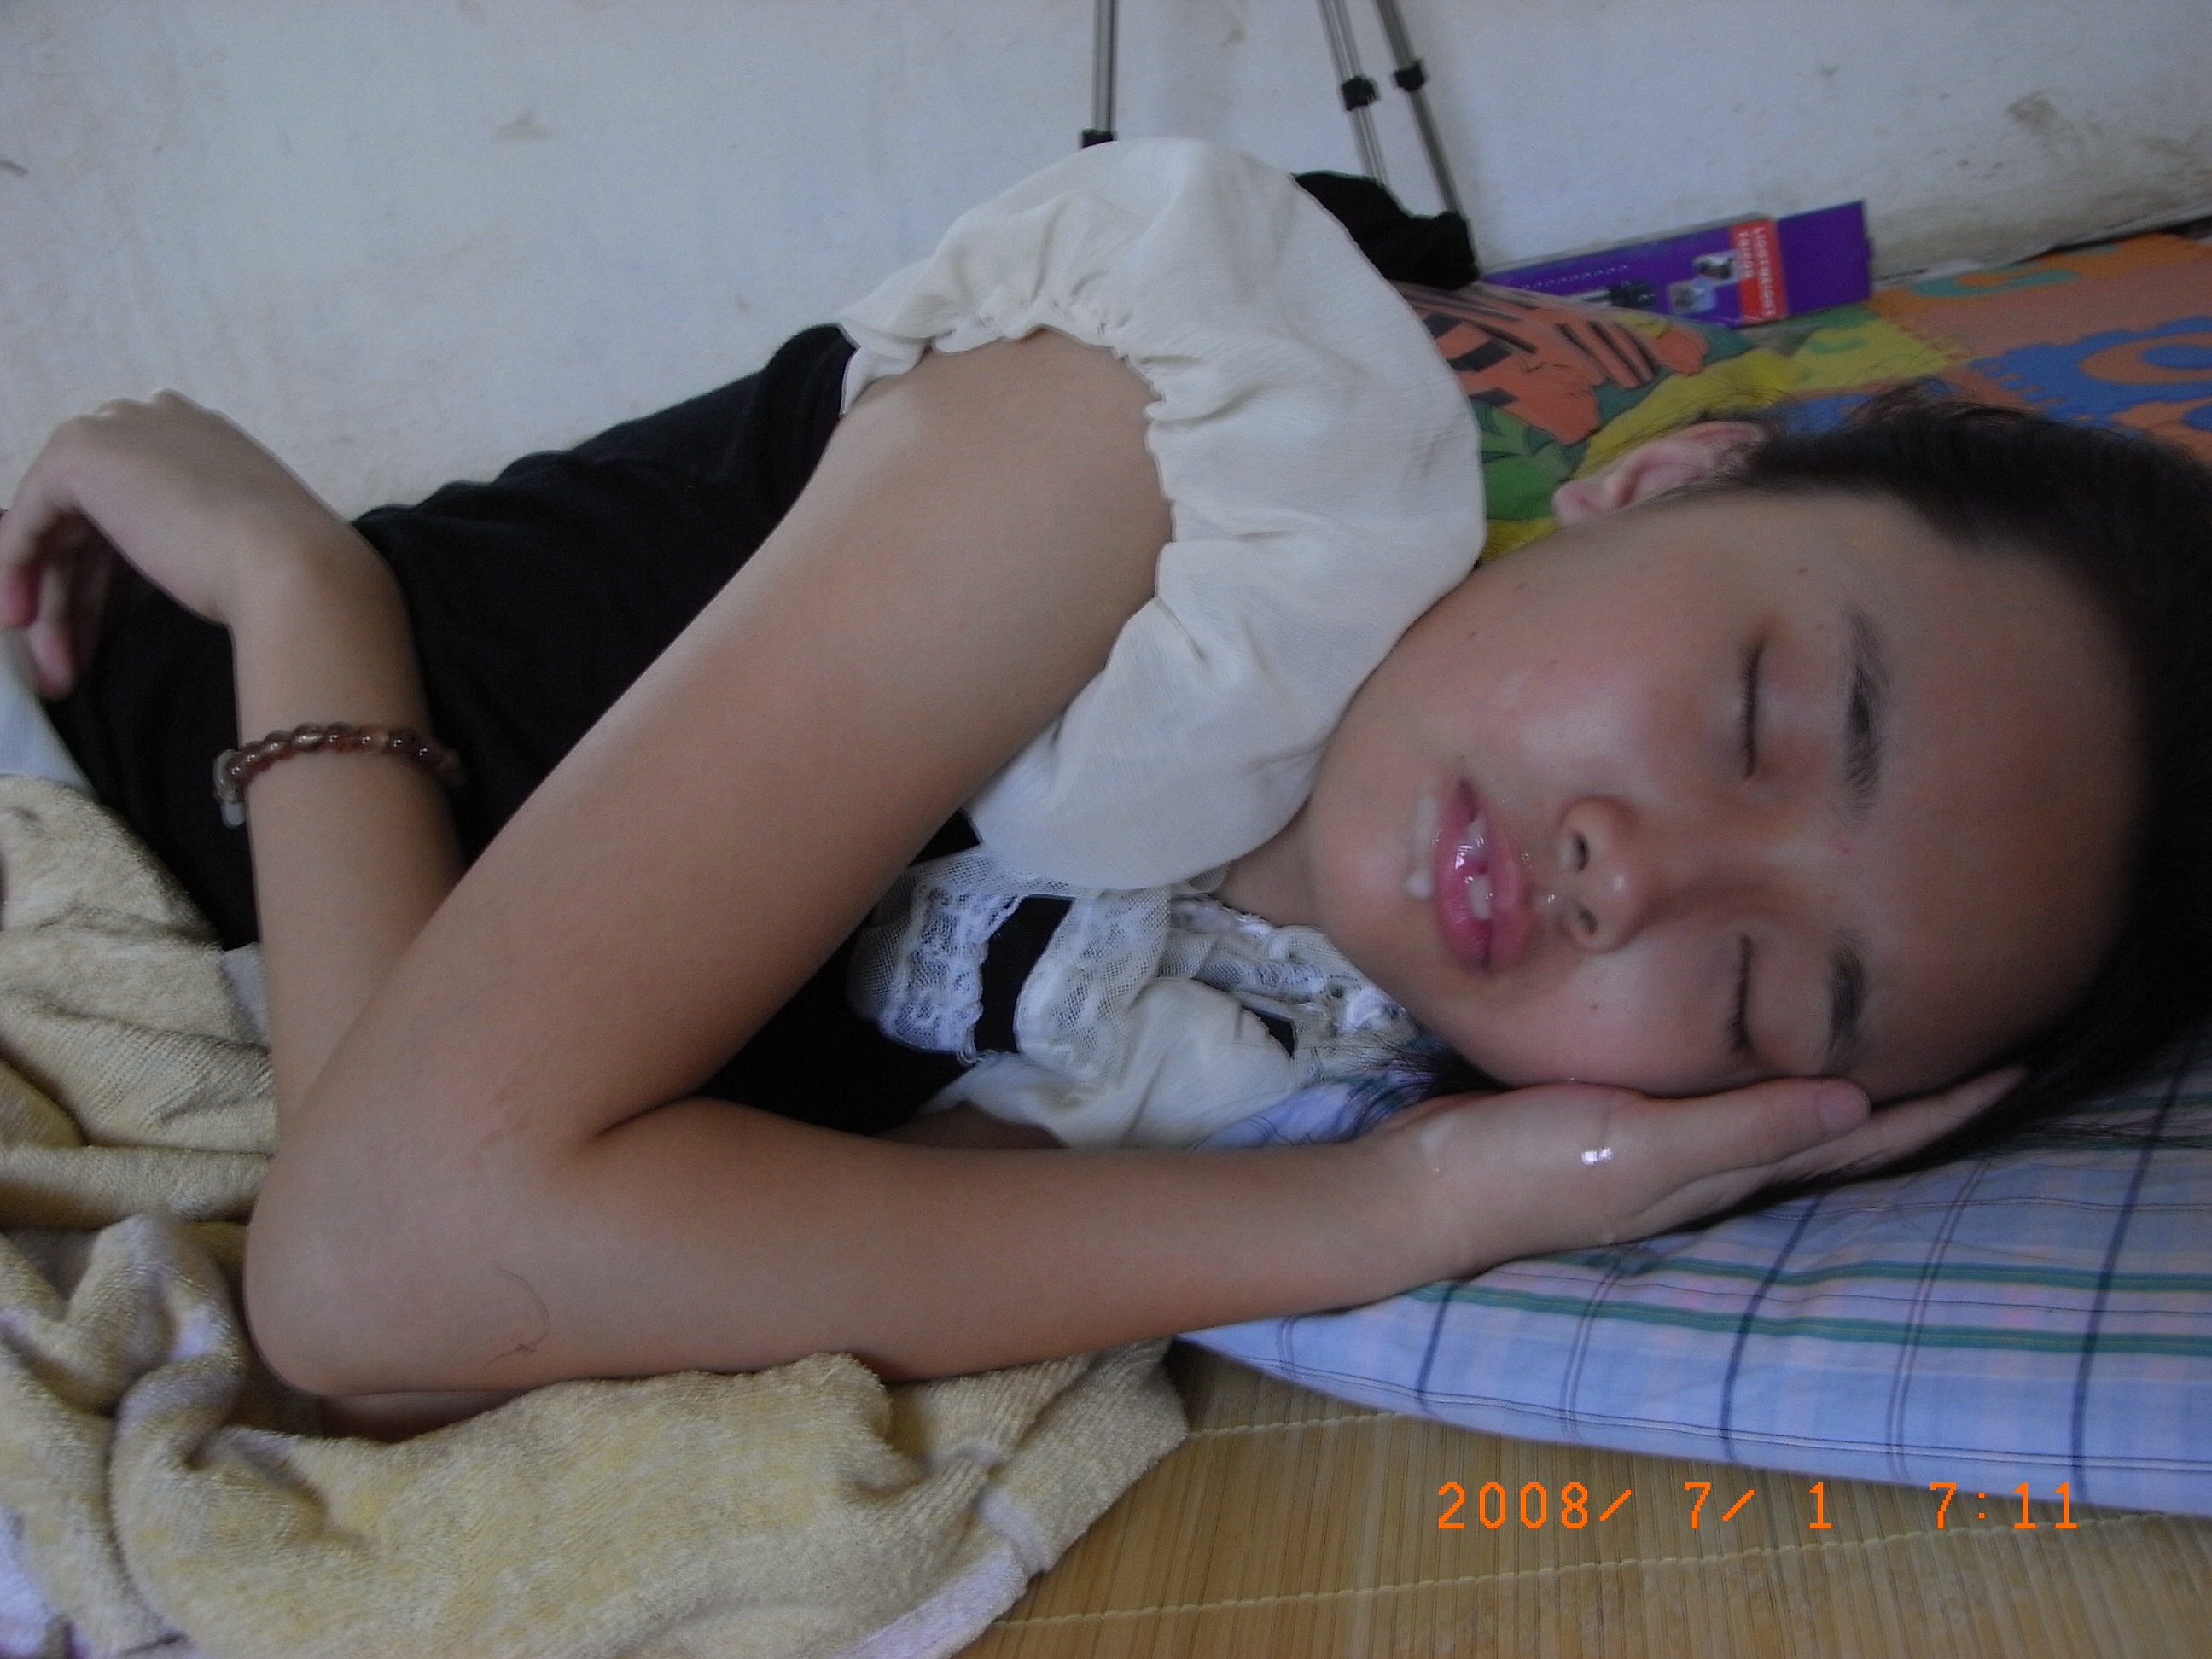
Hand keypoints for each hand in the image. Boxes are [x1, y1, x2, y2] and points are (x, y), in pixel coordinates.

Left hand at [0, 392, 357, 694]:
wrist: (293, 566)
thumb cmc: (281, 571)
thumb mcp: (226, 545)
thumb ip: (177, 541)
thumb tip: (123, 584)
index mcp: (196, 438)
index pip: (128, 506)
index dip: (104, 577)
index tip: (98, 635)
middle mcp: (150, 421)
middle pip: (88, 522)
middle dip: (73, 601)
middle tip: (67, 668)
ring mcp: (114, 431)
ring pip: (59, 528)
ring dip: (51, 604)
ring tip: (53, 672)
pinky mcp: (79, 455)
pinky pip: (28, 519)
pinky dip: (18, 570)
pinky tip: (23, 620)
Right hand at [1368, 1067, 2024, 1281]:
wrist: (1420, 1190)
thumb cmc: (1528, 1170)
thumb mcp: (1640, 1146)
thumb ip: (1741, 1129)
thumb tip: (1859, 1111)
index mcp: (1726, 1174)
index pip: (1857, 1145)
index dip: (1937, 1113)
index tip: (2012, 1070)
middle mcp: (1710, 1167)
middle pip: (1835, 1134)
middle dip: (1910, 1101)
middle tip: (1980, 1044)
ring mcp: (1664, 1148)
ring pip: (1781, 1116)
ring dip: (1844, 1084)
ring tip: (1895, 1038)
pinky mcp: (1620, 1121)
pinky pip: (1720, 1095)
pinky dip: (1762, 1069)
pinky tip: (1755, 1041)